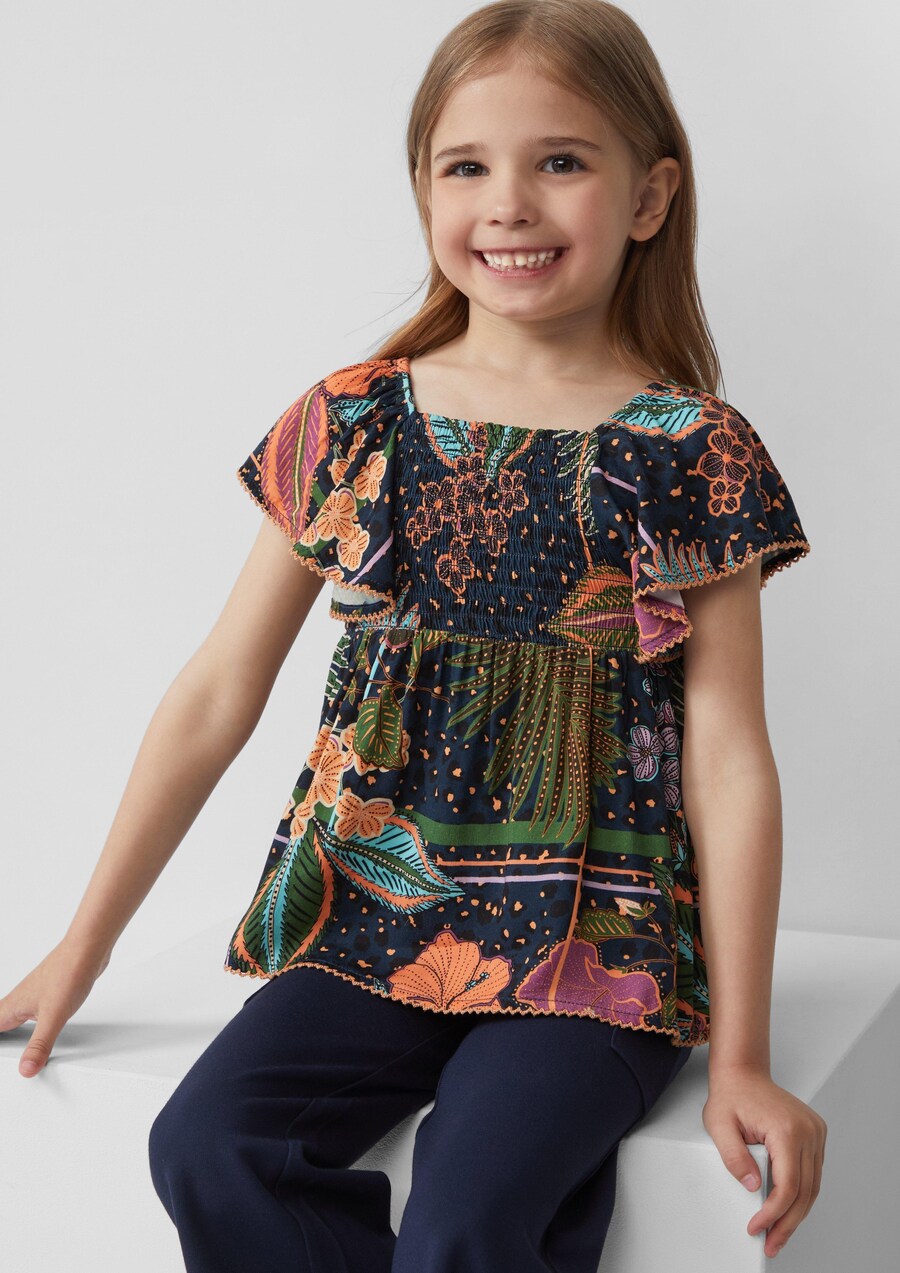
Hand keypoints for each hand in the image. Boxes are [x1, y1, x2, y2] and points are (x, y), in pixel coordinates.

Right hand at [0, 940, 109, 1076]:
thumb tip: (26, 1068)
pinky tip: (37, 1021)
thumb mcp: (54, 1017)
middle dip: (1, 1035)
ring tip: (9, 1039)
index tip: (3, 1054)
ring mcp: (35, 993)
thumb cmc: (70, 972)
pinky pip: (32, 1008)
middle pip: (0, 1020)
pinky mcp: (50, 990)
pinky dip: (29, 1019)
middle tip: (6, 1046)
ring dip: (10, 1027)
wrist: (89, 948)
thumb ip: (39, 1045)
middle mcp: (20, 999)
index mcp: (14, 1006)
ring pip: (14, 1013)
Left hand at [702, 1066, 826, 1258]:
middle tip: (771, 1244)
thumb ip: (734, 1158)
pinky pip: (812, 1173)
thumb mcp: (719, 1125)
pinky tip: (787, 1210)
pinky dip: (801, 1195)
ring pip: (813, 1186)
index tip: (757, 1228)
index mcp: (787, 1129)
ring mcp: (815, 1132)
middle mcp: (808, 1131)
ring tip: (778, 1234)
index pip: (787, 1185)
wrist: (743, 1073)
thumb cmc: (731, 1096)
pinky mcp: (815, 1134)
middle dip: (787, 1223)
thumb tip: (753, 1187)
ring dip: (796, 1213)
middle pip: (804, 1191)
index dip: (773, 1213)